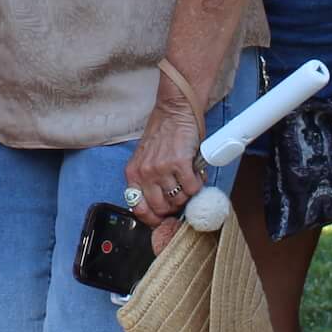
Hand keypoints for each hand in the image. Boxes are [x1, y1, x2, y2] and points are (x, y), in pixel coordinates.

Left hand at [124, 73, 206, 227]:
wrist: (174, 111)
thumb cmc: (162, 134)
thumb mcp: (145, 159)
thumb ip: (147, 180)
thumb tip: (159, 206)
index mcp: (133, 173)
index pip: (138, 208)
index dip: (153, 218)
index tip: (162, 220)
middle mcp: (145, 173)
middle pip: (161, 208)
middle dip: (174, 206)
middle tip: (181, 195)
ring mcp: (162, 169)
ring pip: (178, 199)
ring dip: (187, 193)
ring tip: (188, 180)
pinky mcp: (180, 163)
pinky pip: (192, 188)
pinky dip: (198, 184)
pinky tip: (196, 173)